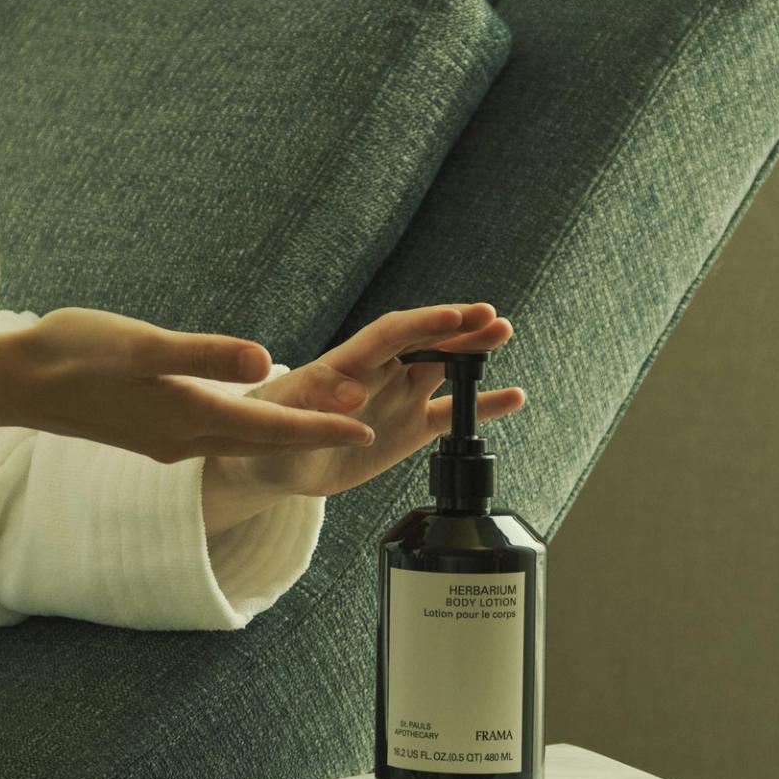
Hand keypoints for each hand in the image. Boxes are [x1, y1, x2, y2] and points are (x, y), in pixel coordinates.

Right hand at [13, 305, 384, 465]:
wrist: (17, 382)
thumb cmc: (75, 354)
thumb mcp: (143, 345)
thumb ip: (205, 355)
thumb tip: (263, 359)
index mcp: (189, 417)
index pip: (272, 427)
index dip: (321, 427)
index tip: (366, 430)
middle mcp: (184, 438)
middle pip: (265, 442)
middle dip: (315, 436)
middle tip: (366, 429)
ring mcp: (167, 439)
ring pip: (242, 443)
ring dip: (285, 435)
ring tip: (324, 423)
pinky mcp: (150, 432)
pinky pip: (217, 438)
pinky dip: (250, 431)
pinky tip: (254, 420)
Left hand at [232, 302, 524, 499]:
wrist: (271, 461)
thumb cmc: (264, 431)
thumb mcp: (278, 420)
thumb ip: (313, 407)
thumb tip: (353, 396)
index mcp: (346, 363)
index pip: (389, 334)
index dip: (422, 324)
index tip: (453, 317)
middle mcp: (378, 373)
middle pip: (423, 341)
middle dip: (456, 328)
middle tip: (492, 318)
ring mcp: (397, 397)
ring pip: (442, 368)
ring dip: (472, 352)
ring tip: (504, 333)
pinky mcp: (408, 427)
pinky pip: (451, 414)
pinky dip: (481, 405)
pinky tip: (514, 396)